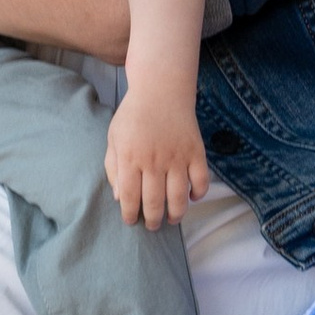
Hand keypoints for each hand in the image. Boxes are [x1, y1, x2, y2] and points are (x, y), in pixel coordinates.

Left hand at [105, 81, 211, 230]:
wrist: (161, 89)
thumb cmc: (133, 115)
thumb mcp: (114, 138)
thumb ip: (113, 168)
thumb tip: (119, 198)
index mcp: (130, 158)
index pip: (129, 197)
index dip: (130, 214)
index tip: (131, 221)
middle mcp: (154, 161)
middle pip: (154, 202)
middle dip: (152, 220)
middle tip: (152, 225)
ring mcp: (177, 157)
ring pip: (178, 197)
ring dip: (176, 214)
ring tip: (171, 219)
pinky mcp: (195, 151)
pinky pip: (201, 180)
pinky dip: (198, 193)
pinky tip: (191, 197)